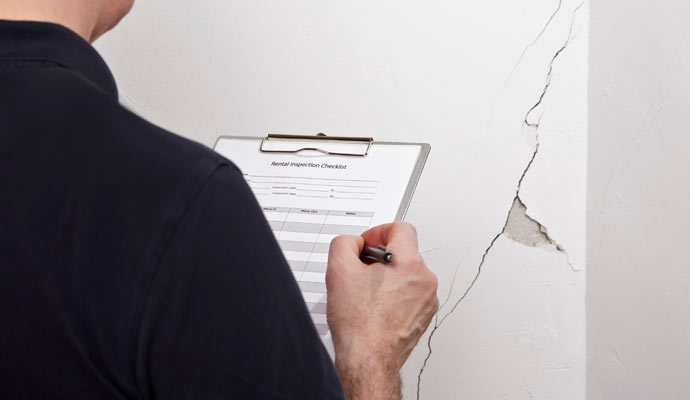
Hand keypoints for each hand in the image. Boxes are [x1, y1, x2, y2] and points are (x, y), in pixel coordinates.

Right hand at [326, 222, 438, 399]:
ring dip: (387, 277)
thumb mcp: (339, 270)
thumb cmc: (359, 325)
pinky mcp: (423, 316)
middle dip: (380, 258)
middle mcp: (425, 281)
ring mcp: (427, 300)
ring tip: (367, 294)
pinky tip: (376, 307)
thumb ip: (345, 243)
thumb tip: (354, 243)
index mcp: (410, 264)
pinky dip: (394, 295)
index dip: (379, 232)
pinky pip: (410, 294)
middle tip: (361, 271)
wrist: (368, 360)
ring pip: (407, 274)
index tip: (367, 245)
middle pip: (404, 252)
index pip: (401, 229)